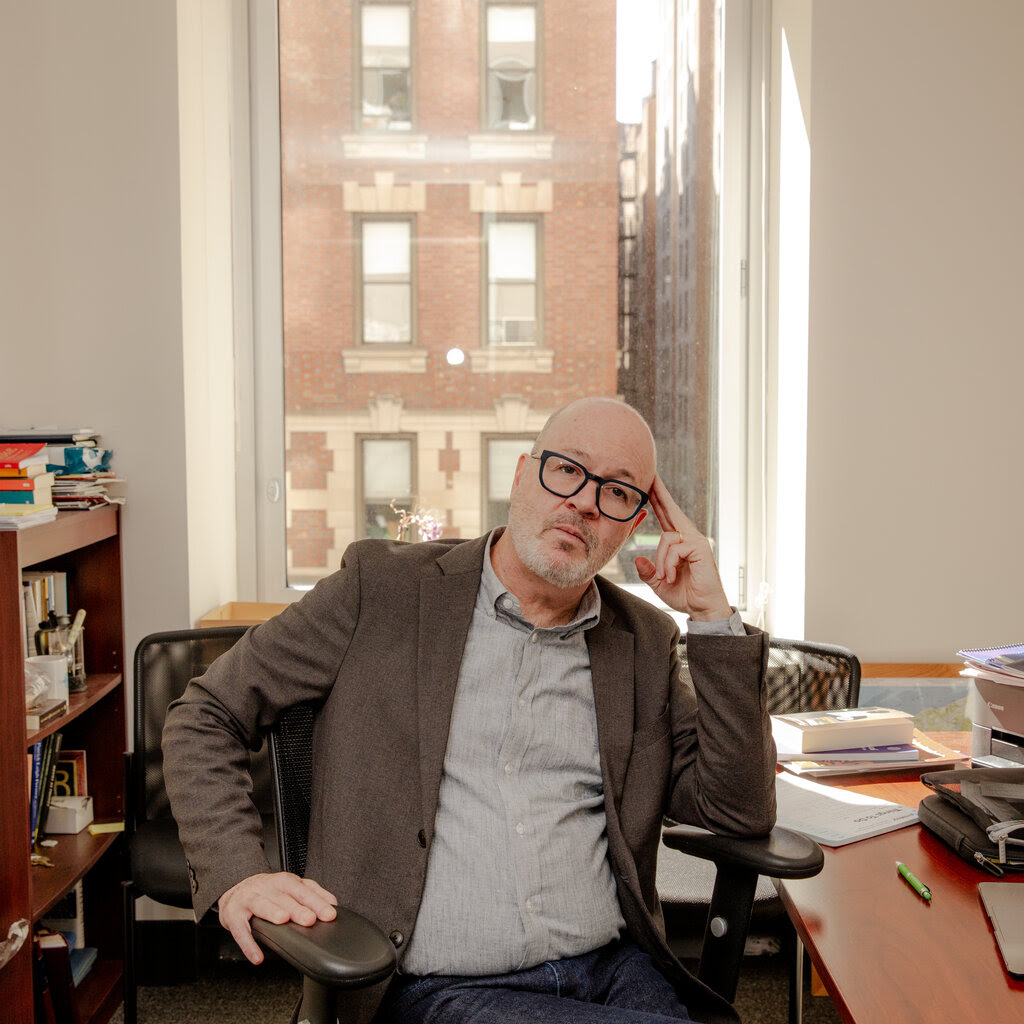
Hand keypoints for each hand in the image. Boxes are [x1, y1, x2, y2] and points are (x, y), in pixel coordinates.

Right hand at [218, 871, 337, 964]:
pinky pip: (240, 930)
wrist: (234, 890)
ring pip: (261, 904)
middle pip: (284, 897)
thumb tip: (332, 902)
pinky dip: (248, 944)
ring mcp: (249, 899)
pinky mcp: (233, 914)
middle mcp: (266, 887)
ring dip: (273, 912)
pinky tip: (257, 957)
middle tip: (310, 919)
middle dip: (298, 908)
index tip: (330, 914)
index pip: (303, 890)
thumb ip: (310, 893)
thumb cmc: (266, 892)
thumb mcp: (289, 888)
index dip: (317, 901)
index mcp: (283, 881)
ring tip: (283, 921)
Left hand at [634, 475, 732, 620]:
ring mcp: (696, 541)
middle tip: (651, 476)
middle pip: (671, 510)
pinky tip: (670, 577)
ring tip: (664, 577)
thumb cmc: (685, 595)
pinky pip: (674, 549)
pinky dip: (668, 565)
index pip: (666, 516)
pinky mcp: (700, 548)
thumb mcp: (659, 583)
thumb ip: (648, 571)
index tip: (651, 483)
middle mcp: (689, 537)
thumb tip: (637, 558)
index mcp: (679, 542)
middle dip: (660, 493)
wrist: (703, 608)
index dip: (658, 499)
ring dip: (661, 561)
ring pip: (666, 538)